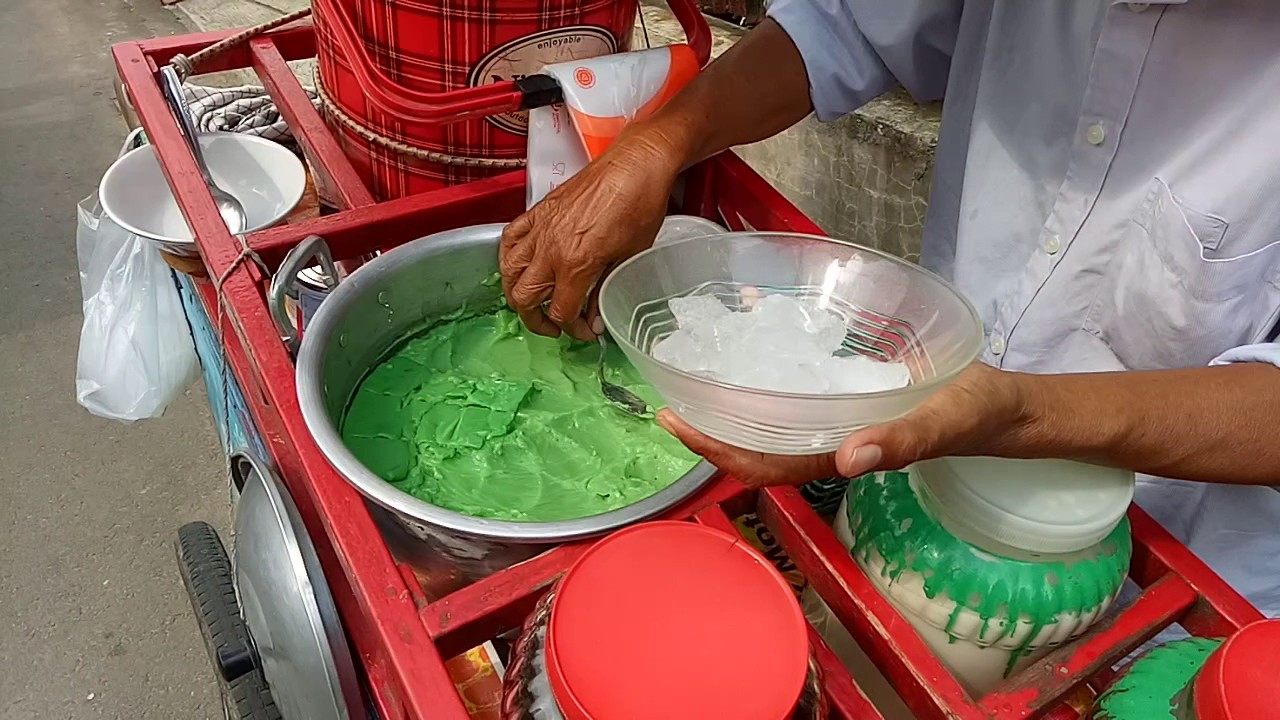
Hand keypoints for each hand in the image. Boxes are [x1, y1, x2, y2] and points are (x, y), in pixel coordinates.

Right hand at [500, 127, 683, 339]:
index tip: (584, 331)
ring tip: (533, 300)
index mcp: (575, 264)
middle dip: (537, 320)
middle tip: (554, 324)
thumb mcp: (628, 257)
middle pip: (524, 298)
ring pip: (509, 272)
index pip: (561, 312)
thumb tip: (595, 317)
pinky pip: (509, 239)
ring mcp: (540, 228)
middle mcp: (550, 248)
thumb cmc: (639, 204)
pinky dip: (508, 257)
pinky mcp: (537, 211)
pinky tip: (519, 265)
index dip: (573, 329)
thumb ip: (604, 291)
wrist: (635, 165)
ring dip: (517, 292)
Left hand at [656, 362, 1033, 486]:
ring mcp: (831, 413)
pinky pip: (795, 375)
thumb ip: (902, 440)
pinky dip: (769, 350)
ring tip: (699, 345)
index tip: (675, 422)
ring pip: (769, 406)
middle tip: (666, 384)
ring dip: (733, 383)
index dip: (717, 449)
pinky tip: (755, 311)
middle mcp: (825, 437)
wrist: (997, 400)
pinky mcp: (842, 387)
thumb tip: (849, 458)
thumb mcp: (943, 422)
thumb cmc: (972, 414)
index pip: (763, 462)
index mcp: (838, 455)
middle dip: (708, 417)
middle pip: (752, 436)